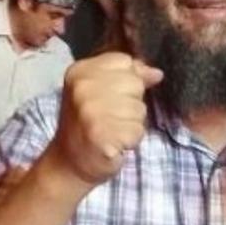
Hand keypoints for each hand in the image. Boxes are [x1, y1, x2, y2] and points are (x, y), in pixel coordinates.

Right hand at [49, 52, 162, 186]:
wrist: (68, 163)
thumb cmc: (89, 123)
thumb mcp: (102, 91)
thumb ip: (130, 76)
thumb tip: (157, 73)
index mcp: (80, 71)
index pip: (125, 61)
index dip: (128, 79)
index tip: (112, 95)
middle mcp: (82, 87)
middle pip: (135, 83)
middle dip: (131, 103)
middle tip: (111, 116)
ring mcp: (90, 111)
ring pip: (139, 109)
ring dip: (132, 123)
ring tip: (112, 130)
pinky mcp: (101, 134)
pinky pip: (137, 130)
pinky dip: (131, 140)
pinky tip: (115, 144)